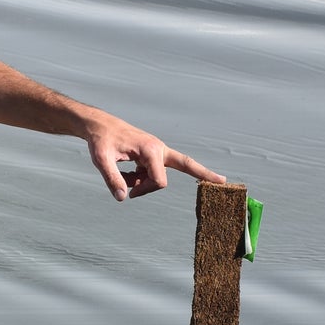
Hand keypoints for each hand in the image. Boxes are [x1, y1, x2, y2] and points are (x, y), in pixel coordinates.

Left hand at [84, 116, 225, 201]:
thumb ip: (112, 178)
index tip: (131, 193)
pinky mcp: (153, 154)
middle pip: (186, 164)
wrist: (99, 126)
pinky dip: (142, 178)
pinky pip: (155, 172)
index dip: (145, 191)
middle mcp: (159, 148)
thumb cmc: (101, 140)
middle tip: (224, 181)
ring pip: (162, 175)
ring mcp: (158, 151)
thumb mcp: (101, 160)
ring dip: (145, 182)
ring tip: (124, 175)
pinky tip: (127, 173)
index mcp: (150, 149)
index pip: (159, 181)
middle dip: (203, 173)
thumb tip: (122, 198)